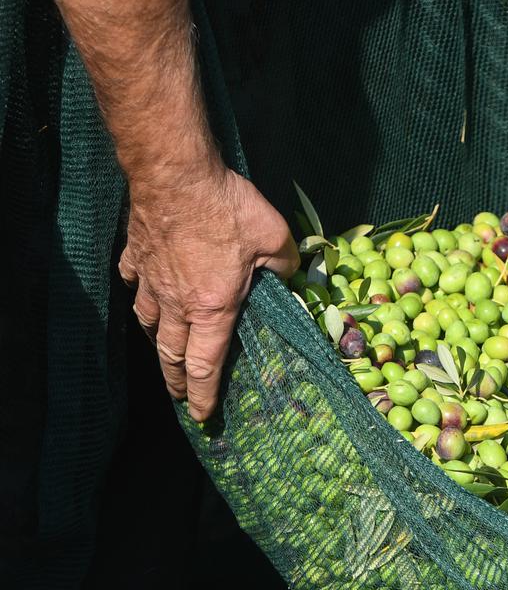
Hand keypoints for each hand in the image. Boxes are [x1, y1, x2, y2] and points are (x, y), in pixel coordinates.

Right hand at [121, 166, 297, 420]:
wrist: (175, 174)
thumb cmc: (227, 208)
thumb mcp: (275, 239)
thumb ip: (285, 266)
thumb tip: (290, 276)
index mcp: (213, 308)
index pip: (206, 366)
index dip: (203, 396)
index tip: (202, 416)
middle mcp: (178, 303)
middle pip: (171, 353)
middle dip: (177, 381)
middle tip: (181, 396)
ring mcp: (152, 280)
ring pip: (149, 323)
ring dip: (158, 344)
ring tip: (165, 354)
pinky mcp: (136, 256)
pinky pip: (135, 284)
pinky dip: (141, 295)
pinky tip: (146, 295)